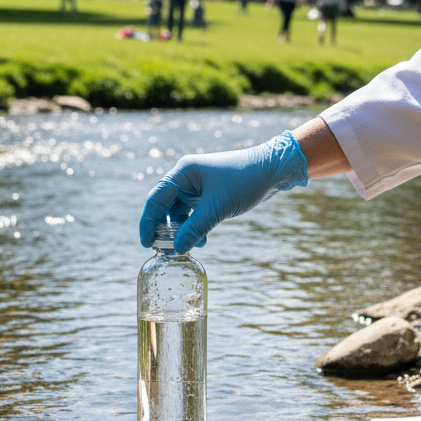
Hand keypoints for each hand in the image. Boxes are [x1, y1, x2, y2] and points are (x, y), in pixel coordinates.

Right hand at [139, 131, 307, 252]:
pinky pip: (193, 212)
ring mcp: (197, 184)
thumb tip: (177, 249)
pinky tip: (202, 240)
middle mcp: (186, 177)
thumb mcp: (218, 208)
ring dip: (181, 230)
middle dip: (164, 229)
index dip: (148, 222)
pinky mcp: (208, 192)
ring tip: (188, 247)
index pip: (155, 199)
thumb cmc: (245, 181)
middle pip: (164, 206)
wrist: (273, 169)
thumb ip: (195, 229)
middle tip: (163, 250)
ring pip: (179, 212)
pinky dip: (194, 226)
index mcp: (183, 172)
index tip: (146, 244)